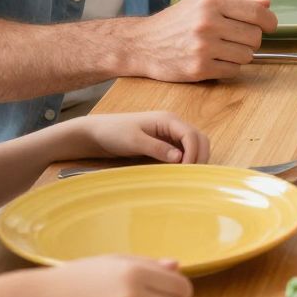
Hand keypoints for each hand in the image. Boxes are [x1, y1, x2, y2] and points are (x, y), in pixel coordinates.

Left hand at [74, 111, 209, 164]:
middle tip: (190, 176)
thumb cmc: (114, 133)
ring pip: (194, 145)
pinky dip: (187, 161)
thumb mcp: (134, 141)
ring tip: (186, 176)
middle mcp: (173, 125)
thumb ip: (157, 148)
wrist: (97, 133)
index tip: (185, 171)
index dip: (194, 153)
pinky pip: (184, 151)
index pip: (192, 135)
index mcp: (168, 120)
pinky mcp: (165, 143)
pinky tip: (179, 172)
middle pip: (199, 139)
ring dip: (195, 159)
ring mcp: (170, 134)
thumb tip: (180, 158)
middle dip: (199, 156)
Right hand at [129, 0, 276, 80]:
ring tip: (223, 49)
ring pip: (247, 56)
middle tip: (236, 39)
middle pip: (255, 37)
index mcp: (211, 2)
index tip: (269, 26)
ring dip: (240, 55)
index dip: (269, 22)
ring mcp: (203, 47)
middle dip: (250, 40)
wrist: (142, 44)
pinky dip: (229, 67)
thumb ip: (236, 1)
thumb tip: (266, 5)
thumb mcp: (202, 2)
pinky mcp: (199, 69)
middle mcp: (208, 22)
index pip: (257, 14)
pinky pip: (233, 70)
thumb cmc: (175, 22)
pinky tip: (215, 60)